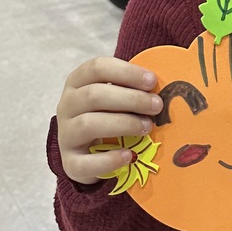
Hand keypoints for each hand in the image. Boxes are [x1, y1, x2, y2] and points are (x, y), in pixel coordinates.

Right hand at [56, 57, 162, 183]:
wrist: (86, 153)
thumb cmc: (107, 116)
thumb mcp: (115, 98)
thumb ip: (132, 89)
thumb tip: (165, 87)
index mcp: (77, 82)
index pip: (97, 68)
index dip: (126, 72)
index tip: (152, 81)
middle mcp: (67, 105)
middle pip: (94, 95)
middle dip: (131, 99)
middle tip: (157, 106)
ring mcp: (66, 135)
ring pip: (88, 124)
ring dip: (123, 124)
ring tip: (147, 127)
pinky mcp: (70, 163)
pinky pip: (85, 162)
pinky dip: (109, 159)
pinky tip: (129, 156)